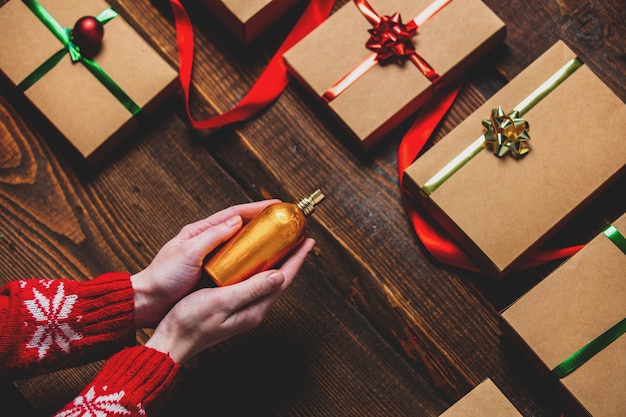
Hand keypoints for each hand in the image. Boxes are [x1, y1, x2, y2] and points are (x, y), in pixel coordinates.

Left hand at [131, 199, 278, 327]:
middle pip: (241, 228)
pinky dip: (251, 264)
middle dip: (263, 224)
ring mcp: (210, 259)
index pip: (234, 214)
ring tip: (281, 245)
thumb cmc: (163, 276)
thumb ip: (211, 236)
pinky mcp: (211, 276)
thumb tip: (236, 221)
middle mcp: (207, 242)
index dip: (257, 208)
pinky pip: (236, 266)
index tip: (277, 206)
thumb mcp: (187, 253)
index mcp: (200, 231)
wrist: (148, 302)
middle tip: (285, 224)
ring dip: (260, 244)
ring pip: (241, 247)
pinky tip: (263, 269)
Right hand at [144, 238, 314, 364]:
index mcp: (255, 309)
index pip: (284, 279)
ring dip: (277, 261)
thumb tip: (280, 276)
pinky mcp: (232, 306)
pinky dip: (259, 267)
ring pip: (267, 280)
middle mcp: (254, 309)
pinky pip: (253, 282)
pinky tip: (254, 259)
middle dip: (291, 257)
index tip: (308, 240)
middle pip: (279, 278)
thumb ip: (252, 289)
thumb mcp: (222, 302)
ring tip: (282, 243)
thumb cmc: (191, 323)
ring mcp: (244, 308)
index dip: (297, 258)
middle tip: (299, 236)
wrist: (171, 341)